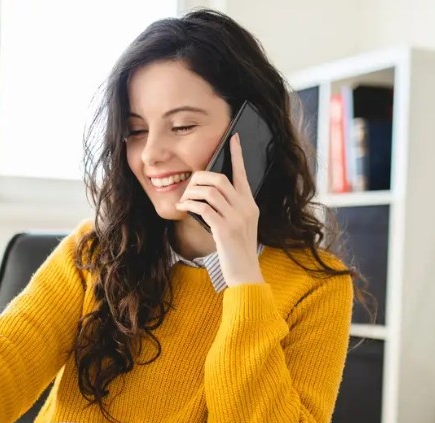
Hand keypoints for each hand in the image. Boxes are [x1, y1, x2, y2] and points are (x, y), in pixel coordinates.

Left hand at [176, 133, 262, 286]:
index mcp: (250, 204)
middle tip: (189, 186)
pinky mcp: (225, 229)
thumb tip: (208, 195)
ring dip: (192, 192)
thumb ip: (230, 209)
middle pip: (220, 179)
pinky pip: (204, 207)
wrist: (245, 273)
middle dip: (200, 178)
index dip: (237, 154)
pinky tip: (184, 207)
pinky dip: (191, 204)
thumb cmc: (237, 250)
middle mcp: (246, 208)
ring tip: (184, 200)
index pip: (243, 174)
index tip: (233, 137)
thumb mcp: (239, 225)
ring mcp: (237, 218)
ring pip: (210, 191)